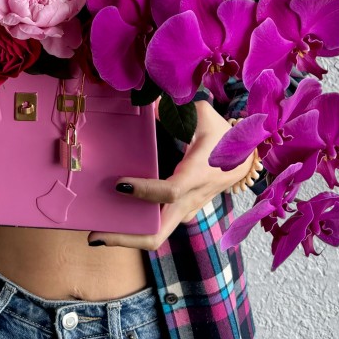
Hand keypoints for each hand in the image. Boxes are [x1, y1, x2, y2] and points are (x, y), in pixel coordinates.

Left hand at [87, 98, 262, 249]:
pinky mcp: (182, 214)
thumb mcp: (202, 115)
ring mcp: (187, 211)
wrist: (244, 161)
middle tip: (94, 234)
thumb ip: (175, 107)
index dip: (145, 191)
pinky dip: (136, 227)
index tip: (119, 183)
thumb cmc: (222, 136)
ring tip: (96, 230)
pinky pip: (158, 226)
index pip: (170, 192)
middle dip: (127, 238)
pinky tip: (113, 219)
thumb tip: (146, 100)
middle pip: (159, 233)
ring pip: (157, 236)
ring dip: (128, 236)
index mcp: (198, 174)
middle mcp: (191, 199)